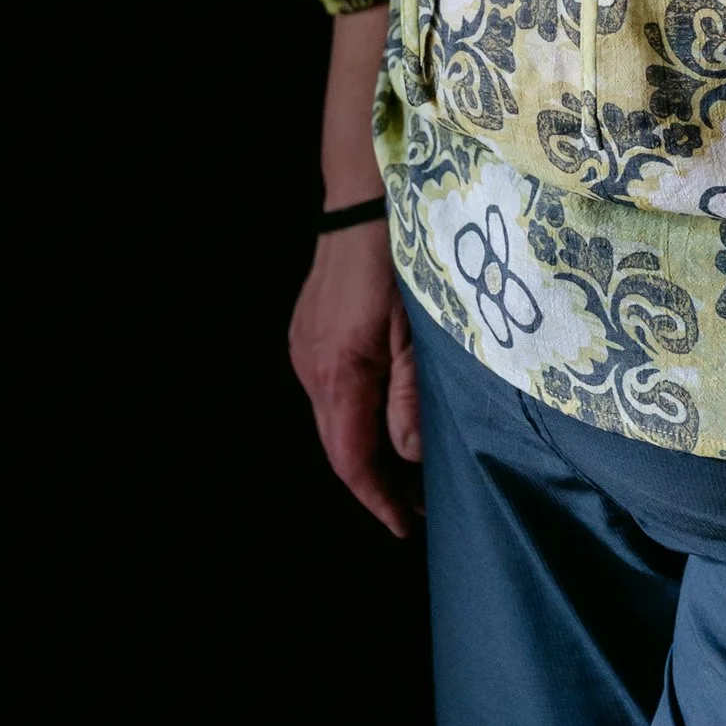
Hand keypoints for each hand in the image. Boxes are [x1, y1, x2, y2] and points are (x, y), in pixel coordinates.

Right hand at [288, 222, 422, 538]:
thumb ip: (412, 398)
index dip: (379, 500)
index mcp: (340, 373)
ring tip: (405, 471)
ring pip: (332, 420)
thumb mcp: (422, 331)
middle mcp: (311, 367)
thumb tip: (408, 456)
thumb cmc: (402, 258)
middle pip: (338, 446)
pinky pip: (329, 391)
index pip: (352, 461)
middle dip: (374, 484)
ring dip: (364, 449)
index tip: (406, 527)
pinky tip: (382, 416)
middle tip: (415, 508)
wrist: (364, 198)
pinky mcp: (307, 332)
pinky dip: (354, 415)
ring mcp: (303, 349)